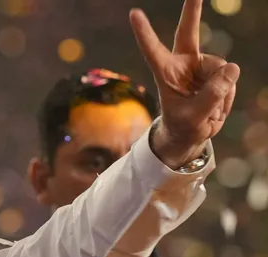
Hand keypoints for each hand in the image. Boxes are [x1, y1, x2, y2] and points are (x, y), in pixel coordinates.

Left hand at [130, 0, 239, 168]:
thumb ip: (211, 95)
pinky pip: (231, 79)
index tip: (134, 14)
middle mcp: (182, 64)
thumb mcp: (193, 116)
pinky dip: (227, 96)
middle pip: (187, 32)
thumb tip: (233, 68)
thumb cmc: (182, 126)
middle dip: (192, 10)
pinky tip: (216, 105)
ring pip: (221, 70)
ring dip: (221, 93)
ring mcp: (200, 66)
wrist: (190, 134)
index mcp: (164, 72)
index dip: (144, 33)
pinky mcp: (216, 72)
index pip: (152, 50)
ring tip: (208, 109)